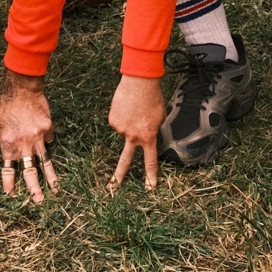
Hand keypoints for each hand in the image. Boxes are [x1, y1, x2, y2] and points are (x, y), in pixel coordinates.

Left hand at [0, 70, 57, 204]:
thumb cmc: (5, 106)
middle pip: (30, 171)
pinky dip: (50, 151)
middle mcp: (23, 145)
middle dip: (34, 188)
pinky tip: (52, 157)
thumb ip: (3, 141)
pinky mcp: (48, 129)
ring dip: (50, 177)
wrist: (22, 89)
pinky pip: (50, 144)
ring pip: (45, 162)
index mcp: (7, 146)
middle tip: (38, 200)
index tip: (10, 193)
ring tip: (55, 189)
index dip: (9, 182)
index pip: (8, 170)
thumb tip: (8, 153)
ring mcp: (37, 138)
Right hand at [108, 74, 164, 190]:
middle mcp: (133, 136)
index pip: (150, 161)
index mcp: (148, 137)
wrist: (139, 81)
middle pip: (125, 161)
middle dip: (119, 177)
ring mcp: (121, 129)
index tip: (150, 188)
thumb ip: (152, 130)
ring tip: (135, 108)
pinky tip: (126, 106)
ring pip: (124, 130)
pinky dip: (122, 116)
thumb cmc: (153, 98)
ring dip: (129, 122)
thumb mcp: (159, 118)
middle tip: (112, 190)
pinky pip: (118, 121)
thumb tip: (145, 135)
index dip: (151, 175)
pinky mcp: (112, 120)